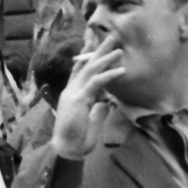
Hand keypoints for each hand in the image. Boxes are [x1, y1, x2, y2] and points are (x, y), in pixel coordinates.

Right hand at [50, 32, 125, 160]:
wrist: (67, 149)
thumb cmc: (78, 139)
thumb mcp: (91, 122)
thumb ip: (98, 111)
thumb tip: (107, 104)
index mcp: (72, 94)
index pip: (78, 70)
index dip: (85, 56)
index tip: (92, 43)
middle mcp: (71, 90)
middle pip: (85, 64)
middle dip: (97, 50)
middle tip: (109, 37)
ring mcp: (74, 93)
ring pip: (91, 70)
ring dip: (106, 58)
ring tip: (119, 50)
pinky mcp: (79, 99)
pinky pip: (96, 83)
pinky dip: (109, 75)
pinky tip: (121, 70)